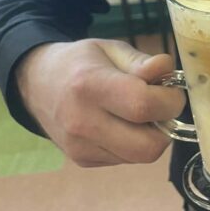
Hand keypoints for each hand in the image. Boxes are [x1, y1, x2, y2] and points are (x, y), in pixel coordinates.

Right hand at [16, 38, 185, 166]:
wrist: (37, 84)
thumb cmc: (82, 62)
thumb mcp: (111, 49)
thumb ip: (142, 62)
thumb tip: (168, 69)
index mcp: (90, 86)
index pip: (144, 106)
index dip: (170, 100)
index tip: (171, 90)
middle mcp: (82, 122)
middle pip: (148, 146)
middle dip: (166, 126)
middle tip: (161, 107)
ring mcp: (81, 147)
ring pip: (141, 156)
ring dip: (152, 136)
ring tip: (140, 114)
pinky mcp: (83, 161)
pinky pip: (126, 159)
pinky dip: (135, 143)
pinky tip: (123, 124)